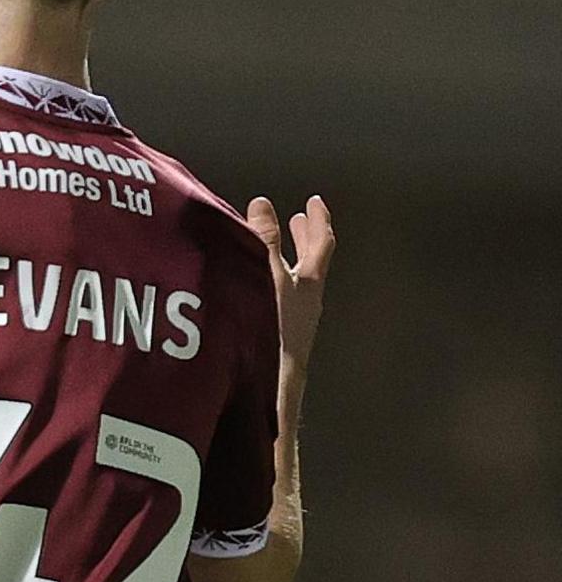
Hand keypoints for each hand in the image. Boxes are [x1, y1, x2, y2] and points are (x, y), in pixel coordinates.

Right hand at [246, 195, 334, 368]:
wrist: (273, 379)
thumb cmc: (273, 324)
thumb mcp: (266, 274)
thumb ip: (263, 239)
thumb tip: (263, 205)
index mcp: (311, 280)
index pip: (321, 243)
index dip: (318, 220)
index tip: (315, 202)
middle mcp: (309, 298)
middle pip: (312, 262)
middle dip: (305, 238)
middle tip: (299, 220)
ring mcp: (298, 318)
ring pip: (298, 280)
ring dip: (289, 259)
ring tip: (278, 249)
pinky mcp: (284, 332)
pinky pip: (285, 296)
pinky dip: (276, 280)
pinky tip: (260, 285)